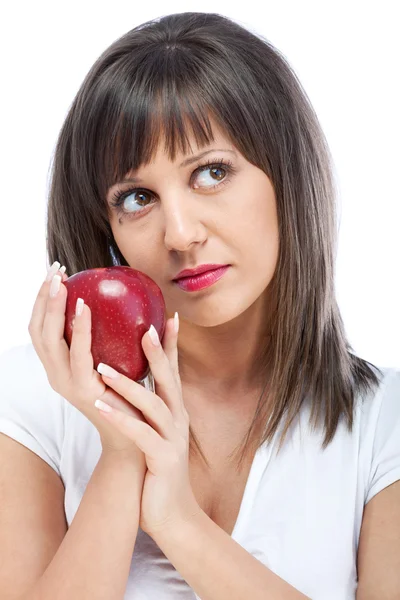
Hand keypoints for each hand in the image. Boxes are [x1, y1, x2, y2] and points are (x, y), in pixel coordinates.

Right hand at [28, 261, 146, 467]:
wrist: (135, 436)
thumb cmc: (129, 394)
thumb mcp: (117, 361)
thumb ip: (114, 337)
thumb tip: (129, 300)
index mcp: (60, 366)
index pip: (41, 329)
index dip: (42, 301)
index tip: (54, 273)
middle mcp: (56, 374)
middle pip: (37, 331)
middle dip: (41, 298)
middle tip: (54, 271)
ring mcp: (66, 384)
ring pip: (49, 341)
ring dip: (53, 309)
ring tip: (61, 283)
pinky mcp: (82, 391)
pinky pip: (77, 356)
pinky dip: (77, 329)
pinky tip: (84, 308)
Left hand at [93, 311, 202, 538]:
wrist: (173, 513)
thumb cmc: (159, 469)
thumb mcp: (157, 433)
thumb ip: (149, 410)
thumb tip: (132, 385)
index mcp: (175, 411)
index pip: (174, 373)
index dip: (172, 346)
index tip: (170, 318)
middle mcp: (178, 420)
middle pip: (170, 380)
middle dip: (159, 353)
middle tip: (145, 328)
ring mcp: (172, 438)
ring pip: (153, 404)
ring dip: (128, 385)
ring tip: (102, 368)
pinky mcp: (162, 458)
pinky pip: (140, 434)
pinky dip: (120, 418)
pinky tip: (100, 406)